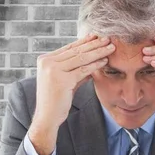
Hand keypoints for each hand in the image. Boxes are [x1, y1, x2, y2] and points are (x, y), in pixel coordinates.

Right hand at [28, 34, 114, 154]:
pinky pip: (83, 69)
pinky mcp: (62, 79)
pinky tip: (105, 61)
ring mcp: (53, 70)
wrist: (47, 117)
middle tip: (107, 38)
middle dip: (93, 44)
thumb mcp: (64, 80)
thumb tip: (92, 60)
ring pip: (80, 58)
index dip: (84, 42)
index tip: (96, 36)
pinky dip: (95, 64)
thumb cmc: (55, 100)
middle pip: (75, 51)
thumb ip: (75, 70)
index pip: (68, 48)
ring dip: (98, 52)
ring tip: (110, 47)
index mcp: (44, 60)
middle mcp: (47, 62)